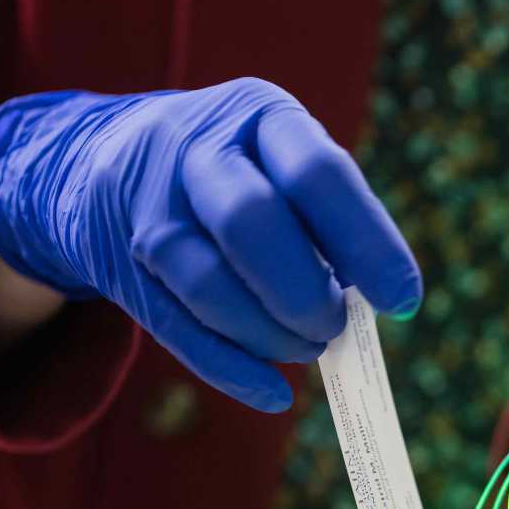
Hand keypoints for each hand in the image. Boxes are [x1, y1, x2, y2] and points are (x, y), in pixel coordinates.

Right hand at [0, 78, 422, 410]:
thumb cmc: (238, 171)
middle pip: (250, 223)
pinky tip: (273, 393)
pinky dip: (232, 369)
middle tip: (335, 328)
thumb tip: (378, 304)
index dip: (367, 243)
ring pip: (208, 284)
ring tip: (306, 348)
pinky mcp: (119, 263)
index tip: (403, 300)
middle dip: (304, 294)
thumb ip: (329, 221)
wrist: (105, 158)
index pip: (318, 173)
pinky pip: (176, 328)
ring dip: (270, 336)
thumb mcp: (283, 160)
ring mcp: (146, 205)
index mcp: (260, 115)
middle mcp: (194, 149)